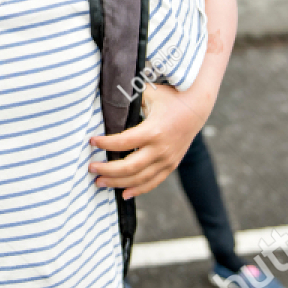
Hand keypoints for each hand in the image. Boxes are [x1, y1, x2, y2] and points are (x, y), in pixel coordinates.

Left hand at [88, 83, 195, 199]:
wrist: (196, 108)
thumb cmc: (169, 97)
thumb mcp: (148, 93)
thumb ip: (128, 99)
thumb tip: (105, 100)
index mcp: (153, 130)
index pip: (124, 142)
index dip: (106, 144)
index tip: (92, 142)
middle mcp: (161, 149)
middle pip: (130, 167)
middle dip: (108, 170)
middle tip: (91, 168)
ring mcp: (167, 160)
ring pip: (139, 178)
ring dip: (117, 183)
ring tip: (99, 182)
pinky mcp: (171, 165)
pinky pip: (153, 182)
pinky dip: (138, 189)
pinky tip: (123, 194)